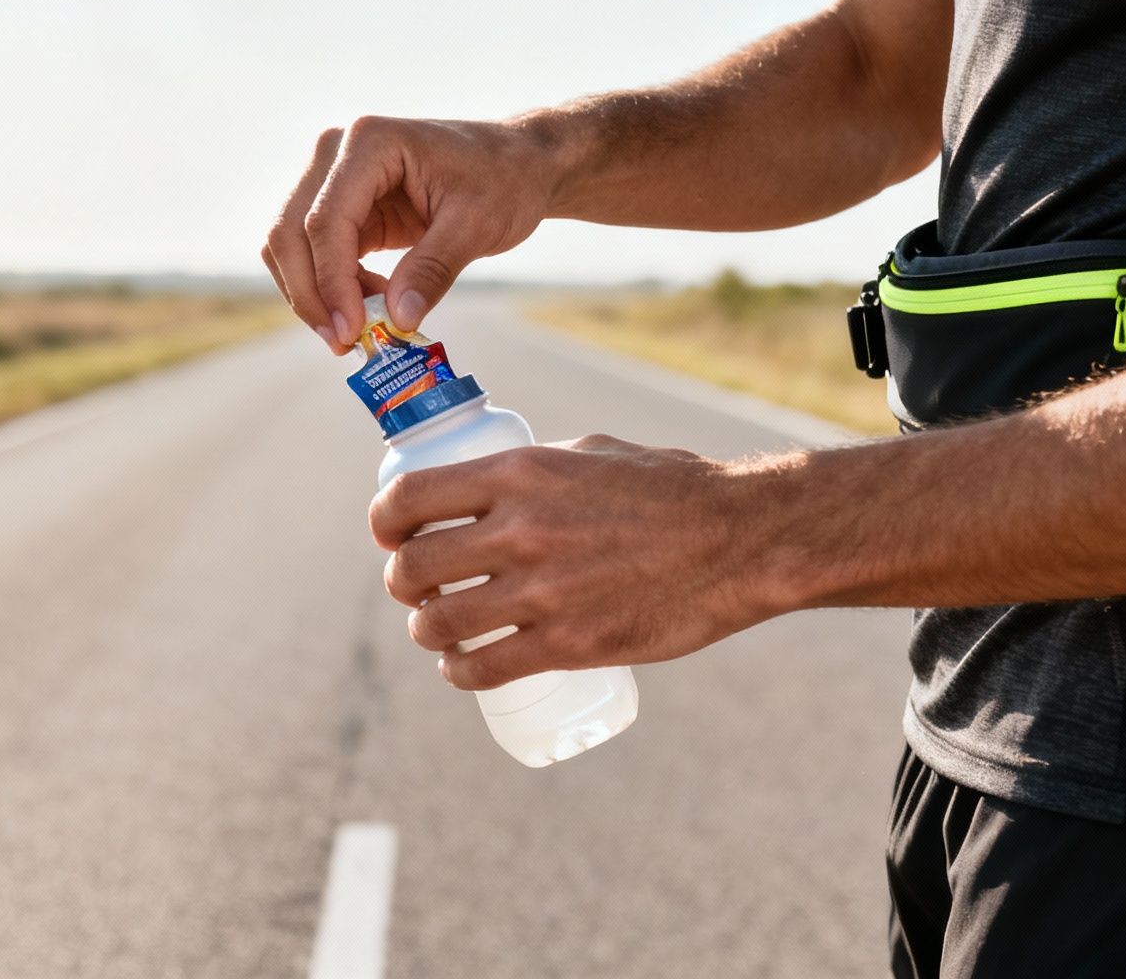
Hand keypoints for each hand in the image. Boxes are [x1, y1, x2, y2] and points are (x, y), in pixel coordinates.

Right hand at [262, 117, 553, 352]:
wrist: (516, 164)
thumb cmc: (503, 180)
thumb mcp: (476, 226)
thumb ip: (432, 270)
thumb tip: (397, 320)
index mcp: (369, 142)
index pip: (325, 220)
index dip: (331, 282)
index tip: (351, 330)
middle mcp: (336, 152)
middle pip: (290, 231)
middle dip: (310, 294)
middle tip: (342, 343)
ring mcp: (332, 176)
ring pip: (290, 245)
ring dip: (314, 294)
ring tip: (359, 329)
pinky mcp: (340, 205)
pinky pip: (315, 252)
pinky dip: (332, 287)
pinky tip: (368, 307)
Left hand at [368, 435, 798, 689]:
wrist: (740, 540)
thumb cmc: (671, 488)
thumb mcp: (589, 453)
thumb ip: (534, 471)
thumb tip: (492, 489)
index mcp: (518, 473)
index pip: (408, 499)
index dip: (385, 523)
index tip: (391, 535)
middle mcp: (519, 530)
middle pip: (411, 568)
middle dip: (403, 582)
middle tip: (417, 588)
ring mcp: (541, 592)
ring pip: (437, 624)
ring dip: (426, 630)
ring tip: (437, 629)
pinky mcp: (568, 644)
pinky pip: (483, 669)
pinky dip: (459, 673)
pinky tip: (461, 667)